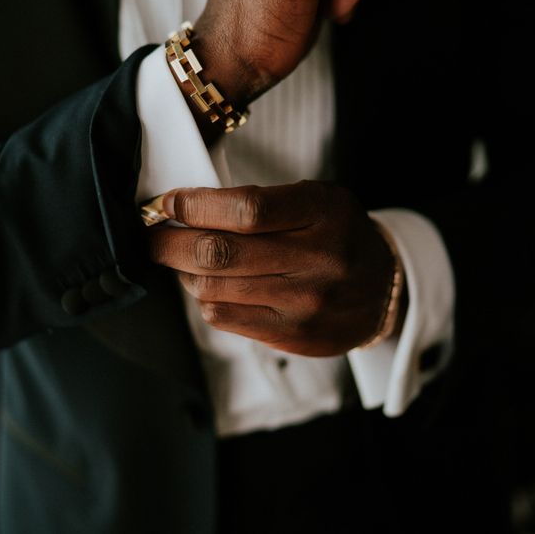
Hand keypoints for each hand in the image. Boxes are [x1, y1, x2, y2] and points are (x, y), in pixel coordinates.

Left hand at [147, 181, 398, 355]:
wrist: (382, 289)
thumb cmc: (339, 234)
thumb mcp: (318, 199)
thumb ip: (264, 201)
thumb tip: (190, 209)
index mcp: (323, 213)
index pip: (246, 210)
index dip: (195, 205)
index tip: (168, 202)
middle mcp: (316, 259)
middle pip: (219, 253)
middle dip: (169, 242)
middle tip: (152, 234)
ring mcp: (304, 303)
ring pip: (213, 287)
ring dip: (183, 270)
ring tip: (180, 258)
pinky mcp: (291, 335)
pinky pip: (223, 317)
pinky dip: (204, 296)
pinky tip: (207, 283)